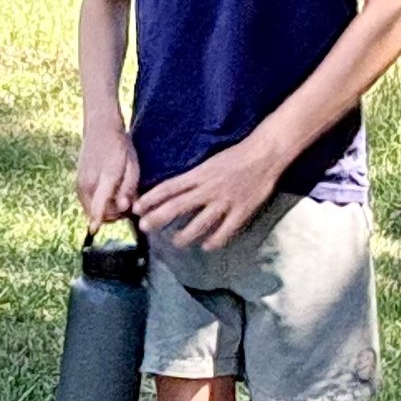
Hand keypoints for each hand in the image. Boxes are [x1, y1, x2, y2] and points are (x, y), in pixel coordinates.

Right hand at [77, 123, 139, 230]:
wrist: (100, 129)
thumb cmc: (121, 147)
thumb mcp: (133, 166)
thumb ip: (129, 188)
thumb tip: (123, 208)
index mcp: (106, 177)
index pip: (99, 202)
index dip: (97, 218)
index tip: (94, 230)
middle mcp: (88, 182)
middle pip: (98, 212)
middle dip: (113, 215)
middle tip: (126, 205)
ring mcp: (80, 183)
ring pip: (91, 209)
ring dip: (105, 211)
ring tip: (118, 198)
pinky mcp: (77, 184)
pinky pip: (87, 203)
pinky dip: (98, 204)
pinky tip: (108, 195)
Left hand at [136, 136, 283, 250]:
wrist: (264, 154)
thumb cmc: (236, 155)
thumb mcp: (209, 162)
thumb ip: (193, 177)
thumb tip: (175, 190)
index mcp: (199, 174)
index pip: (169, 187)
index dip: (150, 199)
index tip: (136, 208)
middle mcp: (207, 189)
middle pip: (176, 207)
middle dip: (157, 218)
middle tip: (144, 227)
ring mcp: (223, 202)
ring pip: (198, 224)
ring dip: (183, 236)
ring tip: (176, 242)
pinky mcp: (240, 212)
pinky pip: (224, 232)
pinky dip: (213, 241)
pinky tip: (207, 246)